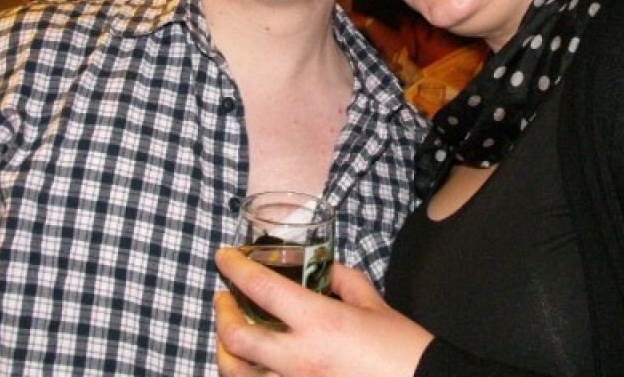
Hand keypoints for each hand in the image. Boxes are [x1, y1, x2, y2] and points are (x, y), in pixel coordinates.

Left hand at [215, 247, 432, 376]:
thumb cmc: (401, 349)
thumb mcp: (372, 304)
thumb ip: (340, 280)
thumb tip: (320, 269)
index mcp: (319, 323)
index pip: (262, 288)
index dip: (236, 269)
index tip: (224, 258)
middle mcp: (299, 359)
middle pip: (237, 337)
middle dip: (222, 314)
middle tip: (223, 299)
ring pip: (238, 374)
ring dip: (227, 353)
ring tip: (230, 337)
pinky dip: (249, 376)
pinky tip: (252, 366)